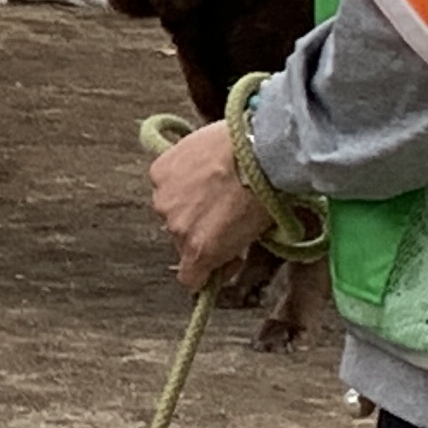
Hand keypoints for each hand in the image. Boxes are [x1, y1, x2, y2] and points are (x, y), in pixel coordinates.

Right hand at [149, 121, 271, 291]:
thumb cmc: (268, 190)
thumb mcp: (256, 232)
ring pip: (171, 207)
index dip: (206, 271)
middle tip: (224, 209)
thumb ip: (231, 247)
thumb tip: (227, 249)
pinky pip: (165, 180)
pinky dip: (179, 176)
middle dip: (200, 228)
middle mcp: (176, 229)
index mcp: (202, 250)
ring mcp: (164, 199)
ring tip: (213, 181)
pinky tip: (200, 165)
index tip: (221, 258)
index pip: (190, 277)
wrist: (259, 149)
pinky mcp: (159, 171)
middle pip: (181, 238)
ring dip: (187, 200)